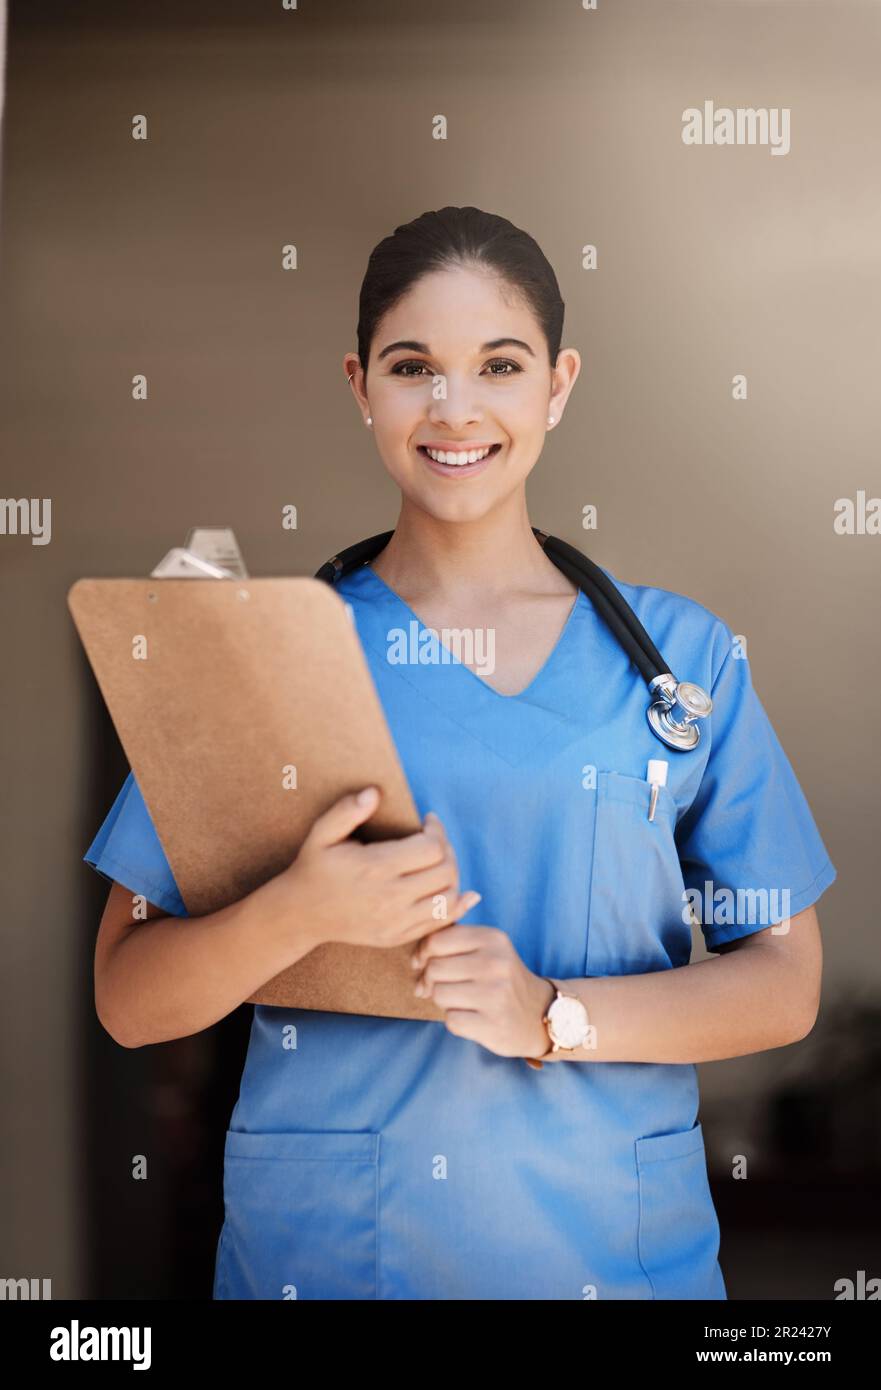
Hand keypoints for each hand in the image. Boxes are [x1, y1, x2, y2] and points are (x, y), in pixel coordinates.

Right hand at [265, 787, 480, 950]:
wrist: (301, 914)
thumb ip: (346, 811)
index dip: (436, 830)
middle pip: (445, 872)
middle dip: (446, 850)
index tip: (427, 821)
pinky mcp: (398, 936)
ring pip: (448, 898)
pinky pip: (440, 922)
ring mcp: (396, 922)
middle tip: (434, 840)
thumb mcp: (321, 834)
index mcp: (375, 868)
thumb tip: (374, 793)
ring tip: (437, 862)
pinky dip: (453, 904)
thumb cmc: (315, 868)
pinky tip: (447, 886)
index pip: (431, 848)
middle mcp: (390, 898)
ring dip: (451, 876)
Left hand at [410, 924, 555, 1059]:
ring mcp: (496, 995)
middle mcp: (496, 963)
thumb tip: (416, 955)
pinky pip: (451, 1021)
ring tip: (462, 1001)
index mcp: (492, 938)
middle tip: (442, 986)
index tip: (424, 963)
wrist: (539, 1014)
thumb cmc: (500, 979)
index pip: (436, 940)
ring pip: (439, 994)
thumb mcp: (487, 948)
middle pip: (434, 968)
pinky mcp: (493, 1024)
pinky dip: (456, 1021)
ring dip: (444, 1001)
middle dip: (431, 980)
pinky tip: (472, 1017)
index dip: (423, 954)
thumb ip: (453, 939)